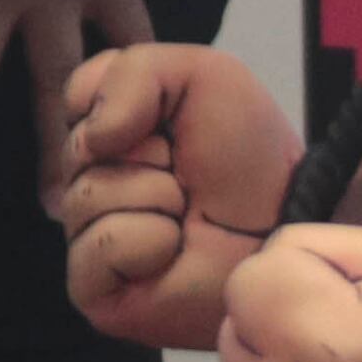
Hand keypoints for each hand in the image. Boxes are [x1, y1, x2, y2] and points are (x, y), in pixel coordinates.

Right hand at [57, 45, 294, 338]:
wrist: (287, 224)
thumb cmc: (248, 156)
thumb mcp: (203, 77)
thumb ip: (130, 73)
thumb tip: (91, 136)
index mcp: (109, 133)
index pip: (75, 96)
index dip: (127, 103)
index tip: (171, 126)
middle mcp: (91, 182)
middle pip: (78, 149)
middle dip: (146, 155)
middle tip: (186, 176)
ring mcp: (88, 237)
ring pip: (87, 198)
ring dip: (154, 198)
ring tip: (186, 216)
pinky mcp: (93, 289)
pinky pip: (97, 248)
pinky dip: (145, 242)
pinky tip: (173, 251)